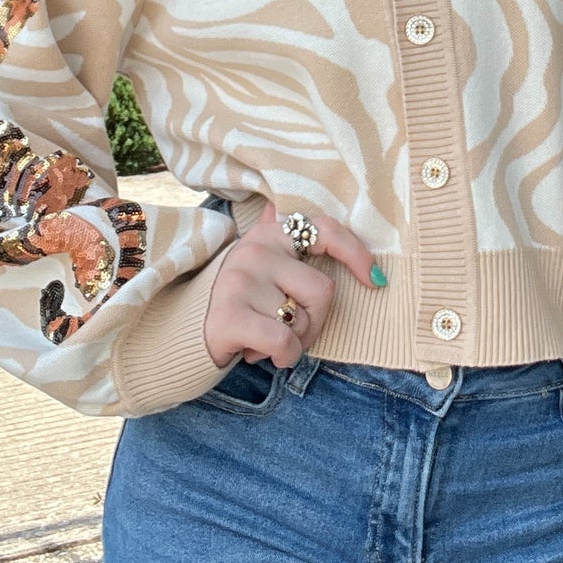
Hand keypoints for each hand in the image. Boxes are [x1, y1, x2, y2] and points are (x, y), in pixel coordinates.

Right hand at [203, 209, 384, 369]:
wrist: (188, 334)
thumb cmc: (241, 301)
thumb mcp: (260, 265)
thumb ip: (278, 238)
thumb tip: (275, 206)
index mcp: (270, 234)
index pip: (326, 230)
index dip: (356, 254)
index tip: (375, 280)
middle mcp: (255, 250)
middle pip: (323, 291)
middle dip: (315, 322)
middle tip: (290, 329)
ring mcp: (240, 280)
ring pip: (301, 323)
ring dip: (294, 343)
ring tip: (268, 339)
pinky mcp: (229, 315)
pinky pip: (284, 342)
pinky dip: (283, 357)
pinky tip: (261, 354)